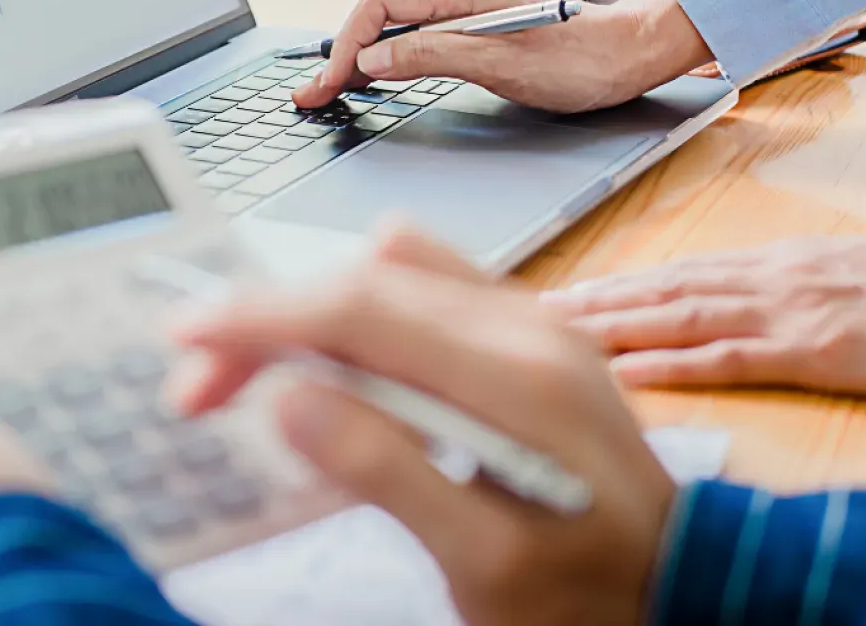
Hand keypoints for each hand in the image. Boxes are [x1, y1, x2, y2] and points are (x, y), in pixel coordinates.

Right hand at [172, 230, 673, 625]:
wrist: (680, 585)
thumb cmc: (587, 597)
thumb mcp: (485, 567)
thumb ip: (389, 474)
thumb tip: (288, 395)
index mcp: (521, 378)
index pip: (364, 310)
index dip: (262, 315)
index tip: (185, 335)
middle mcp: (528, 324)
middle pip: (365, 281)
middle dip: (267, 321)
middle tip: (199, 387)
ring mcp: (530, 319)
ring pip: (388, 272)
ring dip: (307, 311)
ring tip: (253, 373)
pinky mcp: (523, 331)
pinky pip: (421, 289)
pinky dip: (355, 314)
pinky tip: (333, 364)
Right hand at [292, 0, 711, 112]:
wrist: (633, 53)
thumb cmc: (582, 60)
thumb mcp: (505, 65)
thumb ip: (434, 56)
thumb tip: (374, 60)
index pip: (380, 6)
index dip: (346, 45)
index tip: (330, 84)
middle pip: (379, 10)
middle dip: (340, 50)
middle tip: (313, 94)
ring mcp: (468, 4)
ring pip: (395, 21)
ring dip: (359, 53)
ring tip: (330, 87)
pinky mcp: (477, 22)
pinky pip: (417, 32)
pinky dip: (387, 54)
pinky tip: (376, 75)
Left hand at [551, 235, 865, 402]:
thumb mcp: (842, 273)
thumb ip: (785, 283)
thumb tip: (741, 290)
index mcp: (773, 264)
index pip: (674, 274)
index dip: (613, 286)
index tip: (563, 294)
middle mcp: (765, 280)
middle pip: (658, 290)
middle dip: (590, 303)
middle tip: (527, 312)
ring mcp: (785, 312)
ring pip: (676, 316)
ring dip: (609, 326)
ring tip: (554, 333)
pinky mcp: (813, 350)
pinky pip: (728, 358)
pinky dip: (672, 365)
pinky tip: (629, 373)